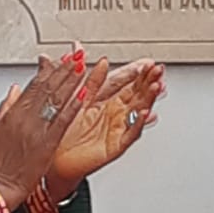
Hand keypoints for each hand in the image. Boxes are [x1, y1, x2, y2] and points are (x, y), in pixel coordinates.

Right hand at [0, 51, 109, 210]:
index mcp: (13, 113)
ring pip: (57, 100)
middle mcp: (25, 117)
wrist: (1, 185)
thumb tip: (14, 89)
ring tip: (83, 67)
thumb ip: (7, 106)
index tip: (61, 58)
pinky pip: (63, 120)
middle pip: (48, 87)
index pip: (34, 84)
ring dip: (71, 81)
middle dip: (64, 69)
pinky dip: (73, 106)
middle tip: (77, 55)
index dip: (50, 69)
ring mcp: (37, 129)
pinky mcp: (47, 142)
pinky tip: (83, 95)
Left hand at [45, 60, 165, 200]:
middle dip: (149, 81)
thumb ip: (83, 75)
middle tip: (159, 70)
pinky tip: (145, 113)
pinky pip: (130, 133)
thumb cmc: (63, 131)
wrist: (54, 160)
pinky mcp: (115, 145)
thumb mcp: (74, 97)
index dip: (137, 72)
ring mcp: (116, 129)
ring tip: (157, 87)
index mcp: (104, 100)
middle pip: (136, 94)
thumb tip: (84, 52)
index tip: (147, 61)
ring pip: (138, 111)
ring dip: (148, 99)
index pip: (125, 82)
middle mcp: (114, 113)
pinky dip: (138, 123)